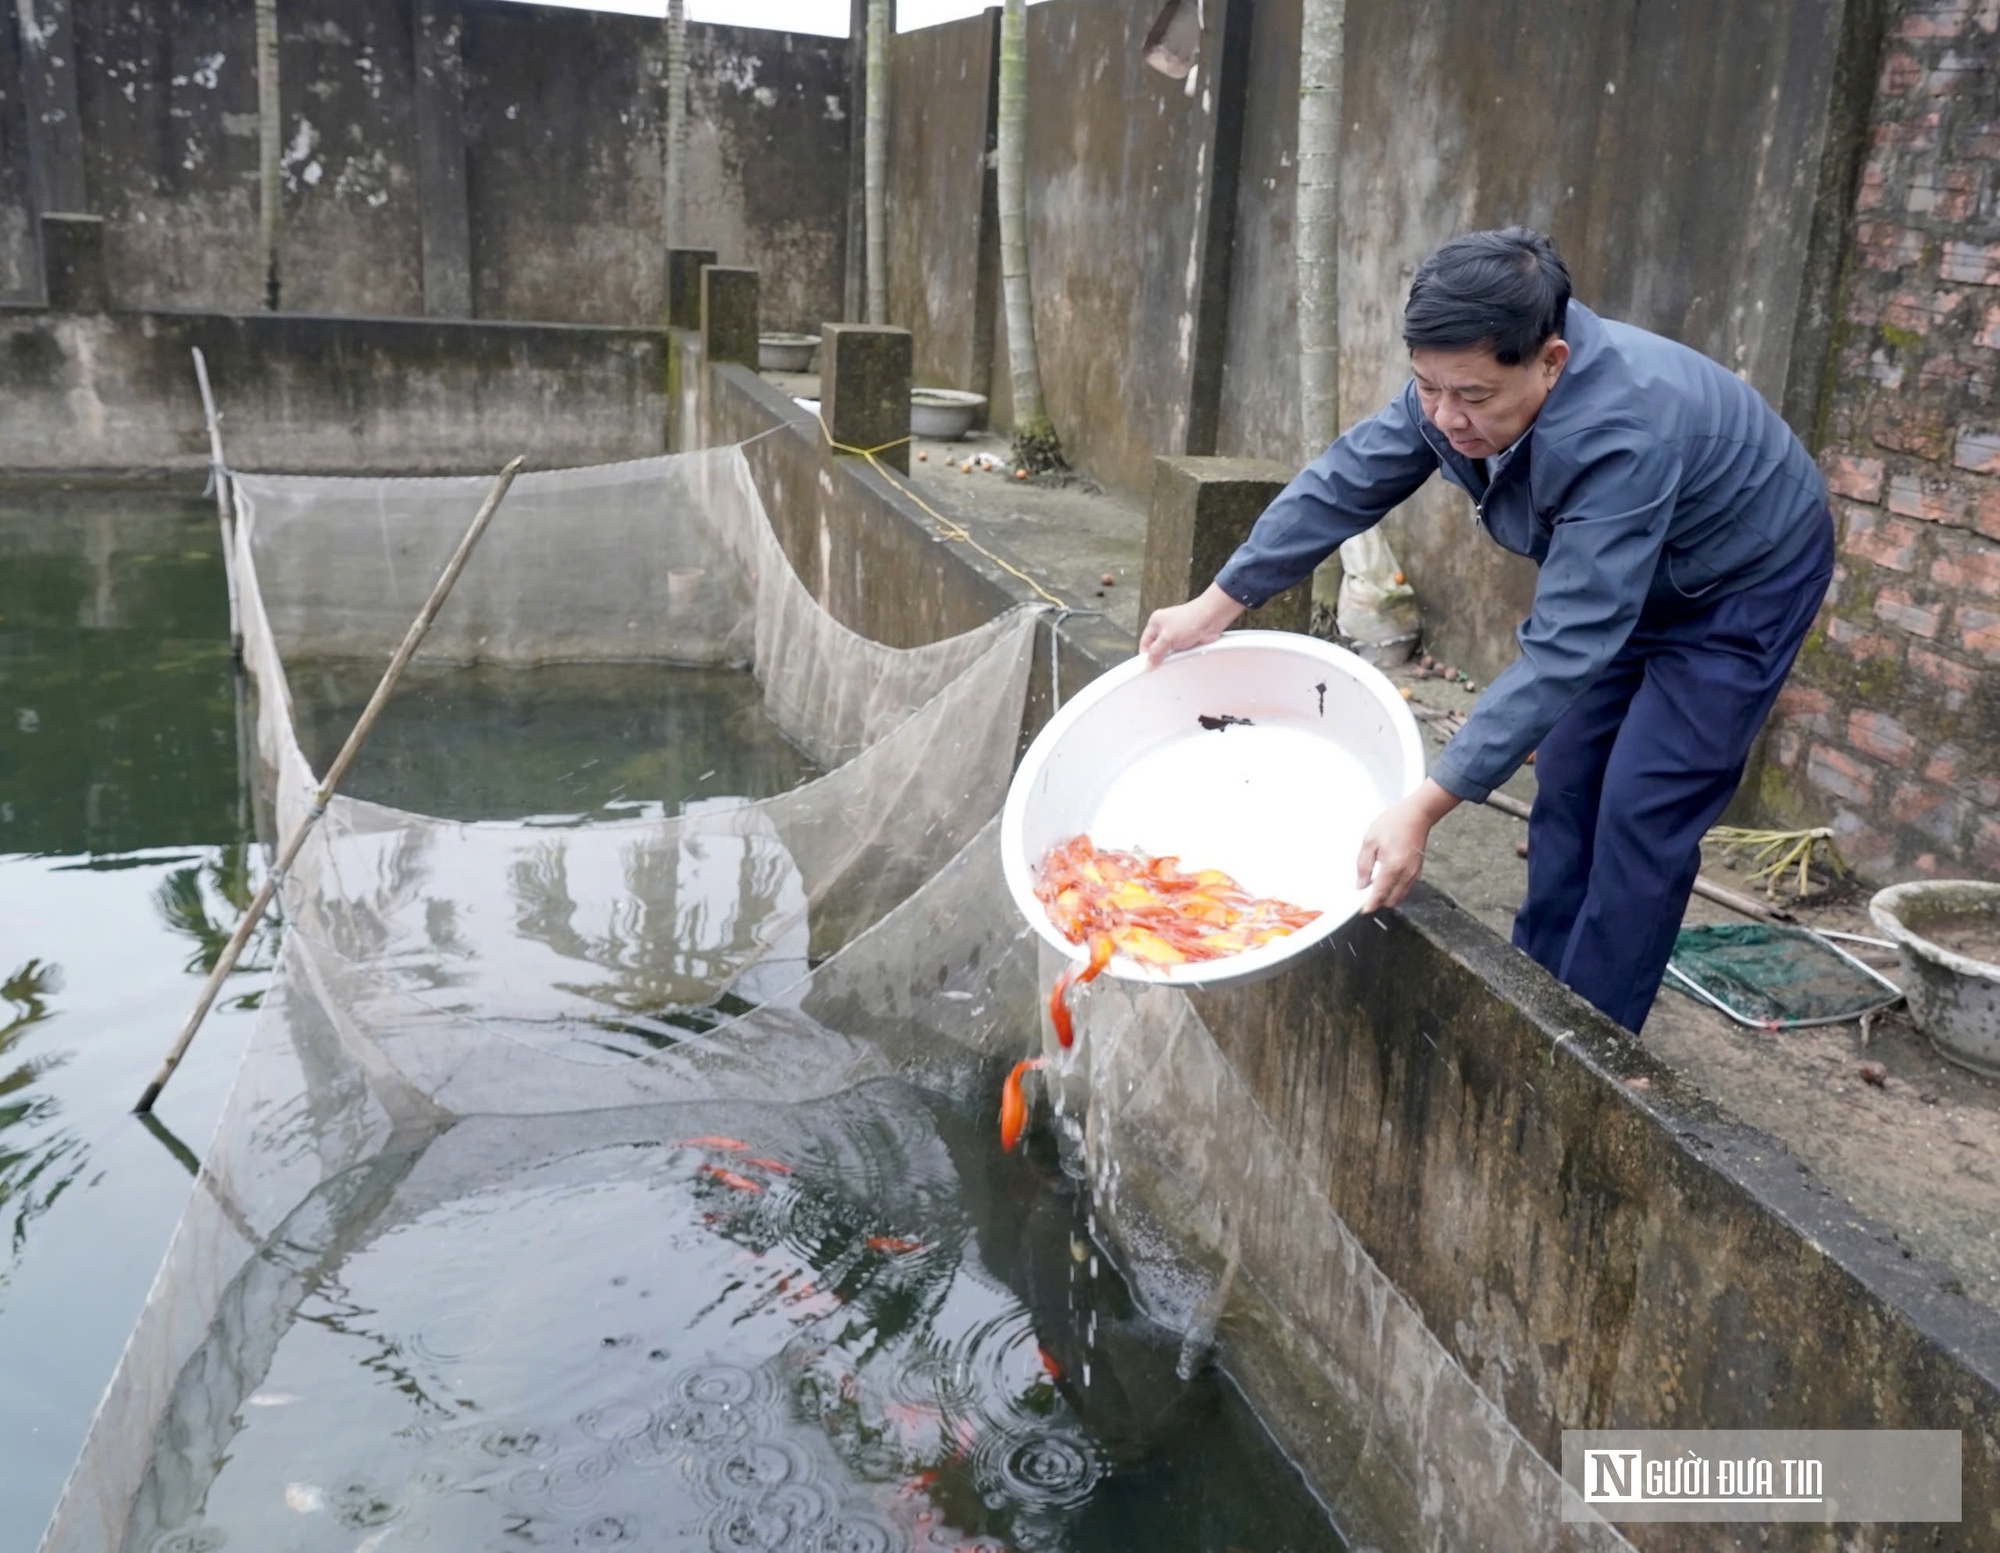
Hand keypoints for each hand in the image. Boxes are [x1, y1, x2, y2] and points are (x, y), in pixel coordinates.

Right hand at [1138, 583, 1245, 666]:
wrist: (1212, 616)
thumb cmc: (1189, 620)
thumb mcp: (1167, 638)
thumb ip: (1156, 653)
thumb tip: (1147, 666)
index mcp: (1155, 622)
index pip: (1144, 643)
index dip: (1146, 655)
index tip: (1149, 667)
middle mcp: (1165, 626)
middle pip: (1157, 648)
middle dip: (1162, 656)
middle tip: (1165, 663)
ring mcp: (1176, 632)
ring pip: (1170, 651)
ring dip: (1175, 655)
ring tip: (1180, 655)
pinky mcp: (1187, 638)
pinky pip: (1182, 651)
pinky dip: (1184, 654)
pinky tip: (1187, 654)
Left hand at [1356, 779, 1460, 912]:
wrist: (1417, 814)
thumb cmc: (1393, 824)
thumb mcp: (1370, 841)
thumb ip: (1364, 866)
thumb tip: (1361, 884)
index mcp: (1393, 868)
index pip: (1380, 895)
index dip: (1370, 905)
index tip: (1362, 910)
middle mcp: (1406, 874)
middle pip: (1391, 900)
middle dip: (1378, 901)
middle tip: (1365, 895)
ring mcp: (1414, 873)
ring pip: (1400, 895)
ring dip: (1387, 896)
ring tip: (1374, 885)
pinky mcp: (1418, 870)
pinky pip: (1406, 887)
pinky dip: (1396, 889)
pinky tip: (1386, 879)